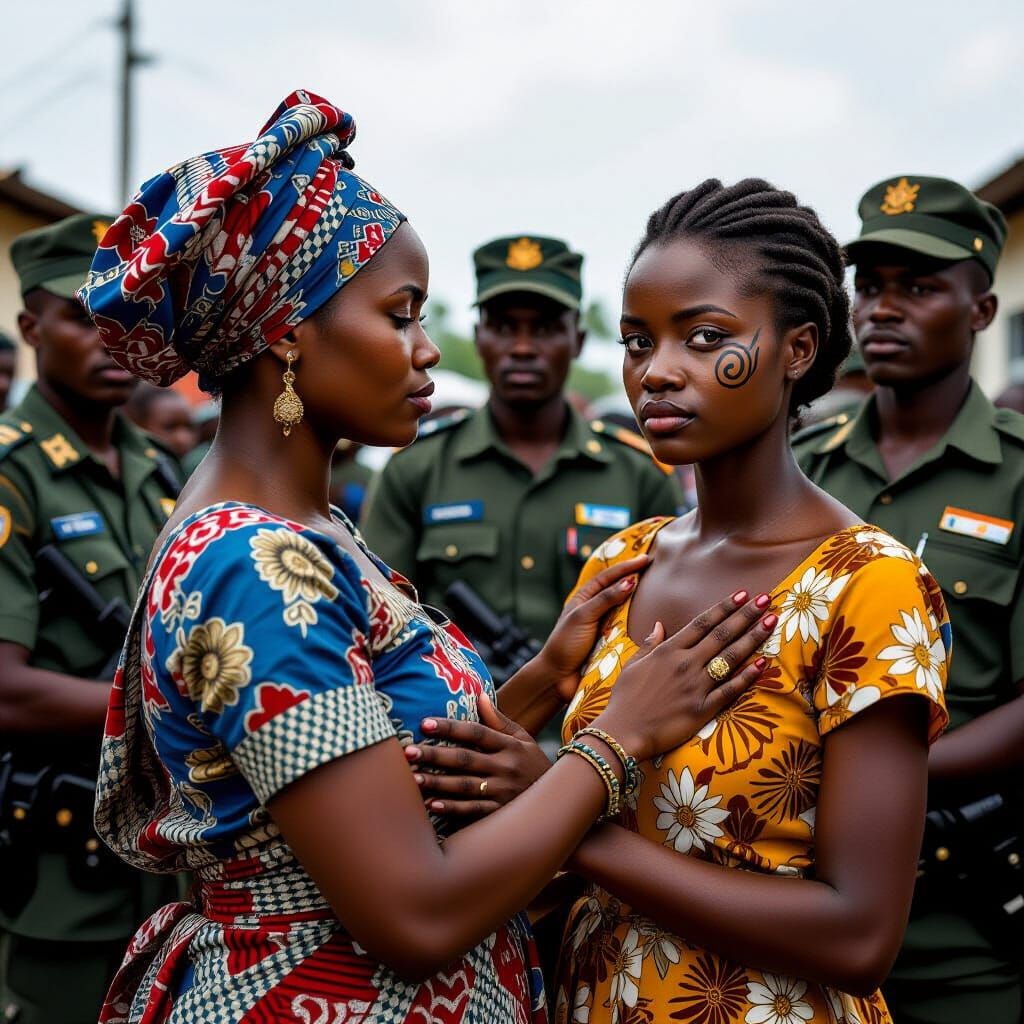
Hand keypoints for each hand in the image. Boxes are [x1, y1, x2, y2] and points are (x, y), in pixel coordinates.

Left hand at [405, 694, 550, 816]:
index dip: (450, 727)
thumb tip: (479, 693)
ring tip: (413, 778)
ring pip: (465, 786)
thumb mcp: (523, 740)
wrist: (559, 803)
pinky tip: (432, 805)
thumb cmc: (533, 765)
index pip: (476, 732)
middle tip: (408, 751)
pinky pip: (473, 811)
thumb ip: (499, 721)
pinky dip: (453, 809)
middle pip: (465, 759)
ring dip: (437, 782)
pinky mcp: (500, 814)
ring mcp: (503, 792)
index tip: (424, 723)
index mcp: (510, 745)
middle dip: (435, 755)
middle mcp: (506, 767)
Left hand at [536, 554, 651, 703]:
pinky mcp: (612, 644)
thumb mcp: (584, 616)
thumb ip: (605, 599)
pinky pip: (629, 631)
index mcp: (585, 599)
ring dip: (640, 603)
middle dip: (635, 580)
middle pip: (619, 591)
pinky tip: (653, 621)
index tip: (646, 559)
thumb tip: (629, 582)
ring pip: (626, 611)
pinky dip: (640, 625)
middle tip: (657, 570)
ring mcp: (604, 627)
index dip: (627, 567)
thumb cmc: (565, 644)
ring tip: (659, 592)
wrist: (558, 678)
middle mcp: (596, 610)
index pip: (608, 577)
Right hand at [593, 592, 776, 762]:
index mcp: (668, 651)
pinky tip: (763, 664)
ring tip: (771, 622)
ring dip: (752, 638)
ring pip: (730, 657)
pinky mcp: (703, 709)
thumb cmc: (624, 699)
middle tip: (766, 600)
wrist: (622, 732)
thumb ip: (650, 644)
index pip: (702, 623)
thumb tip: (659, 625)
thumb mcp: (632, 665)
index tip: (742, 595)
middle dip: (746, 616)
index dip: (724, 607)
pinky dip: (747, 676)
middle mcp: (685, 664)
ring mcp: (696, 686)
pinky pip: (730, 690)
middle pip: (721, 635)